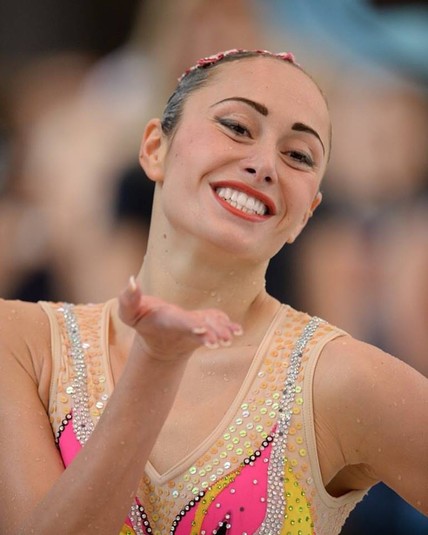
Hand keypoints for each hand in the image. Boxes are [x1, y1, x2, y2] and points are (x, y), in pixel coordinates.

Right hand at [118, 277, 242, 361]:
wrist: (161, 342)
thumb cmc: (144, 321)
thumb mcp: (129, 312)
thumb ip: (128, 298)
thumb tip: (131, 280)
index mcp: (167, 322)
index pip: (179, 323)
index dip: (189, 325)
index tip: (199, 327)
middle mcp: (185, 328)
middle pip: (198, 331)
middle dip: (208, 334)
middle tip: (220, 341)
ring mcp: (198, 329)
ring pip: (211, 330)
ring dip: (221, 332)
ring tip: (231, 336)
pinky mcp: (208, 326)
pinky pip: (219, 325)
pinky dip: (228, 326)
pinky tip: (238, 330)